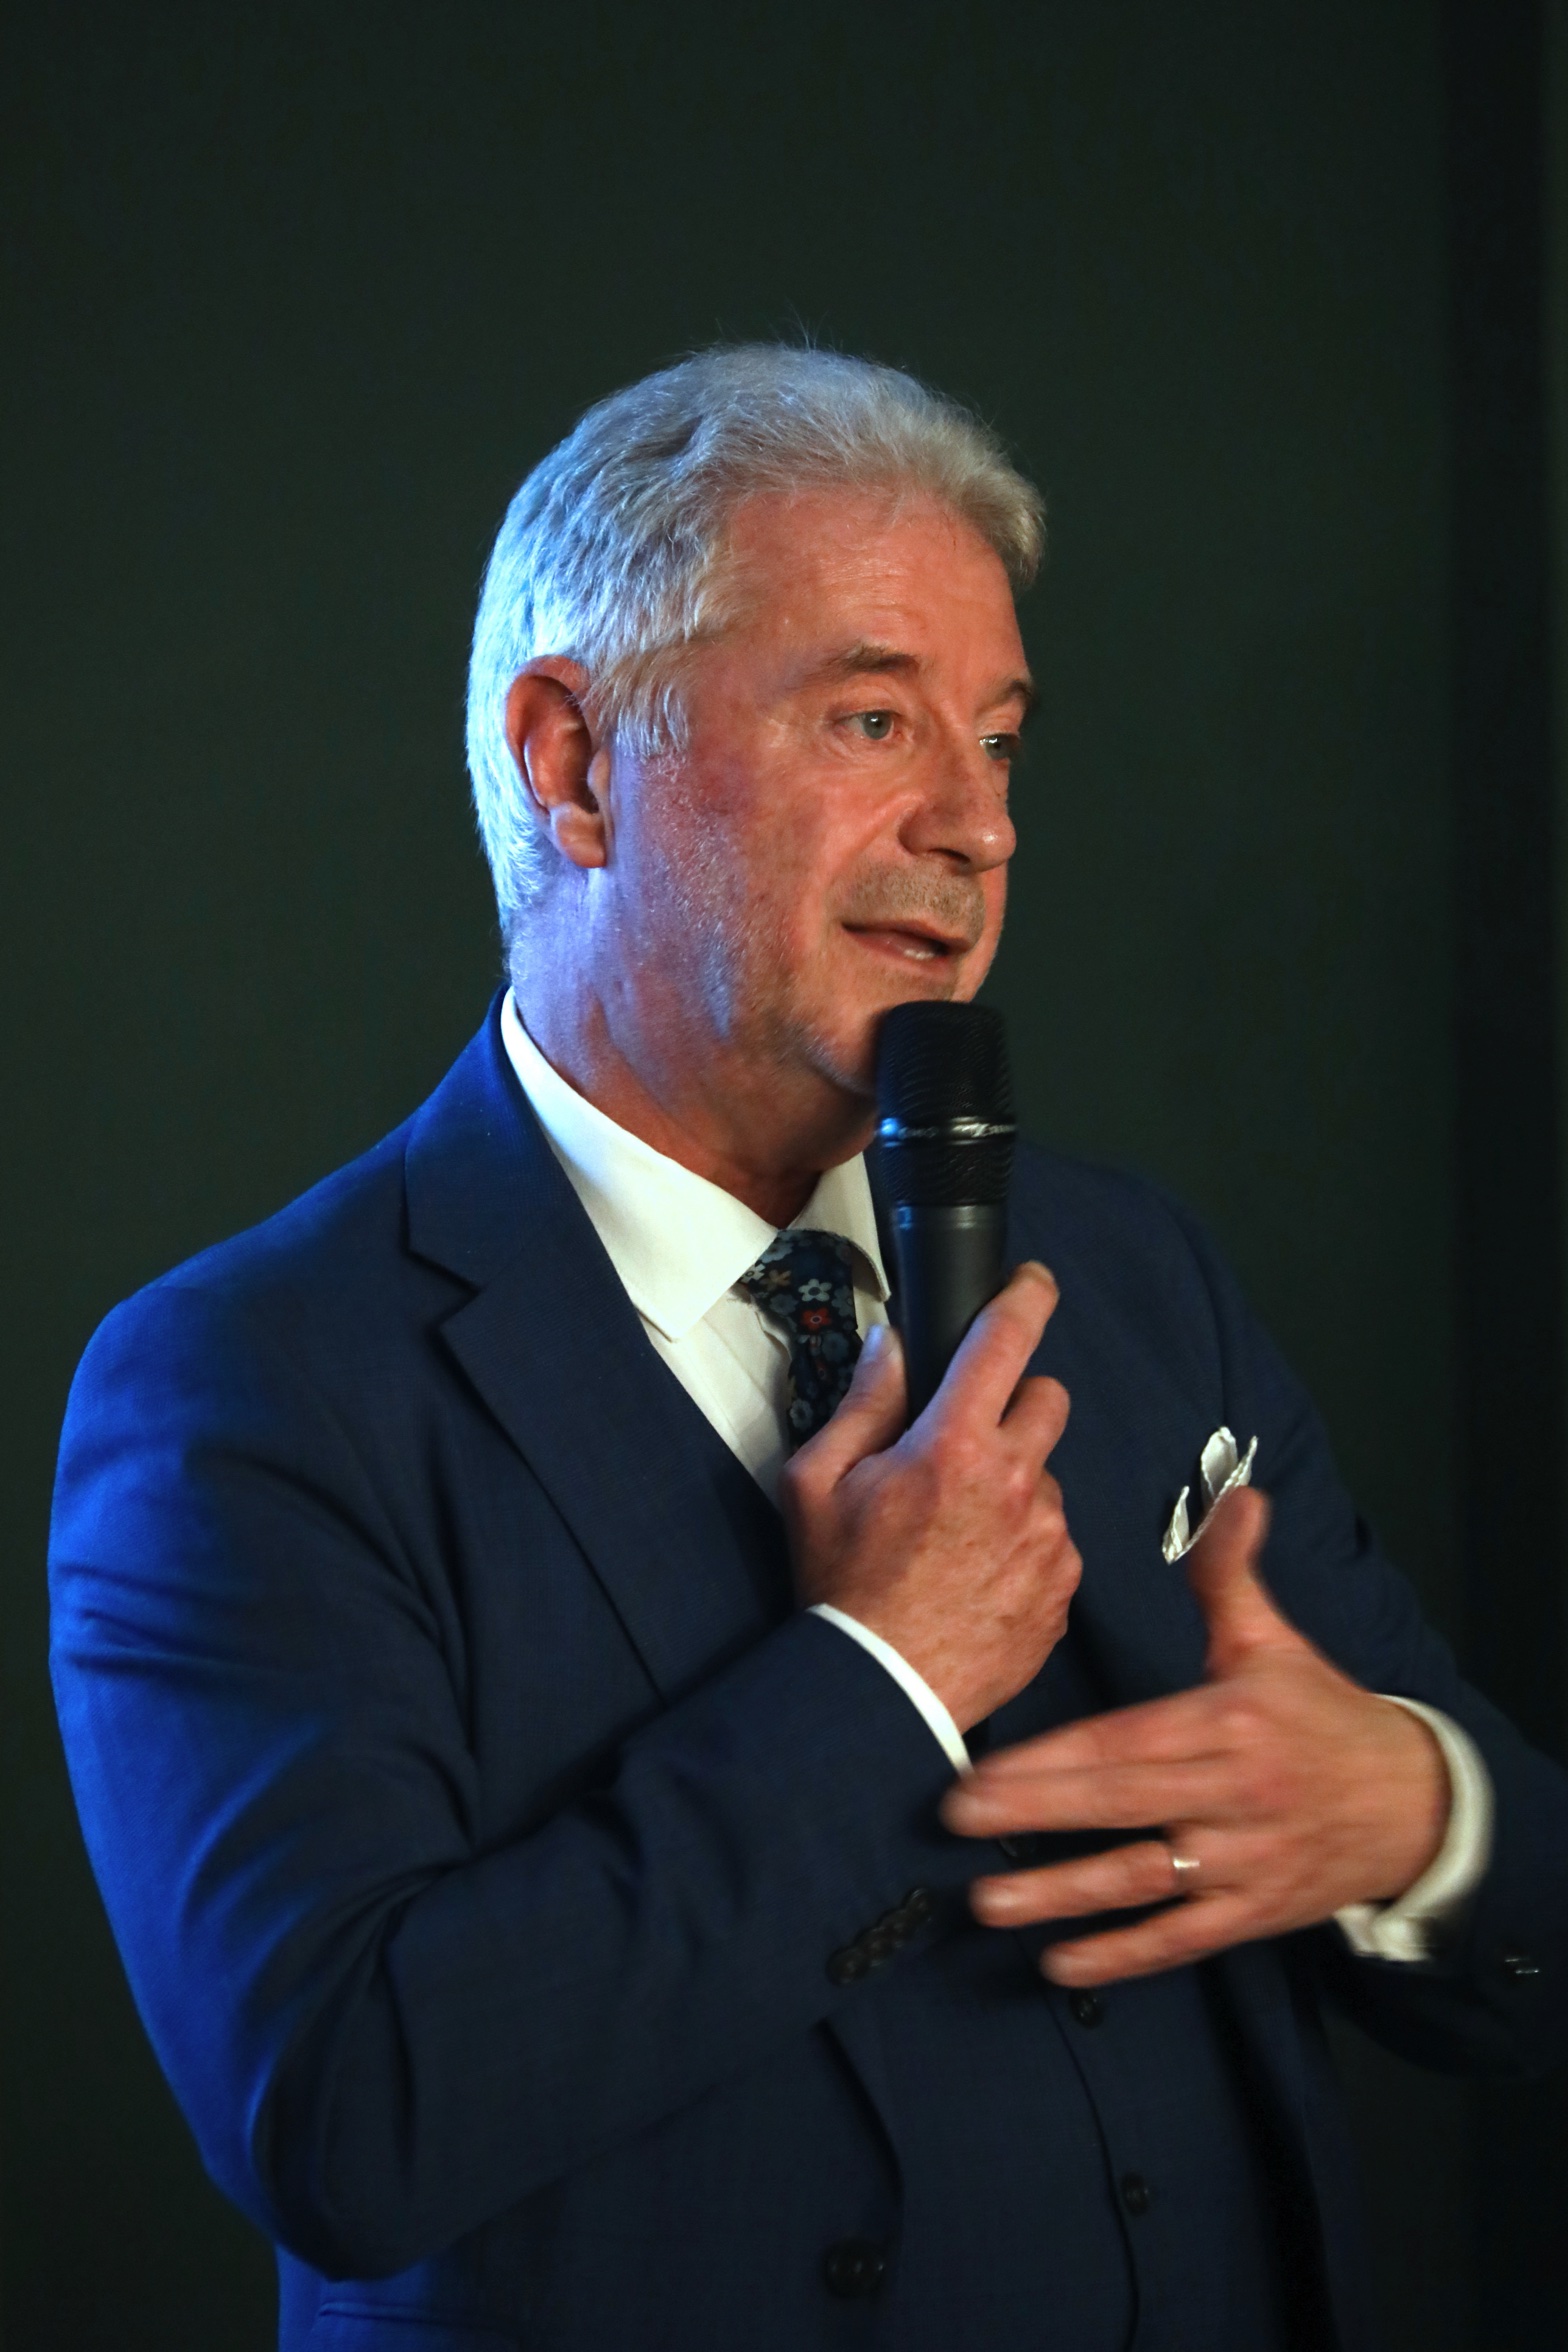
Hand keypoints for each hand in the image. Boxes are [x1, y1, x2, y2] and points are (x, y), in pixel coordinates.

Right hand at [782, 1263, 1080, 1731]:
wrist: (881, 1694)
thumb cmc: (841, 1589)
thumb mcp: (814, 1484)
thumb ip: (861, 1402)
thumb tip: (894, 1344)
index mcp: (952, 1445)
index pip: (1007, 1340)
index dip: (1025, 1295)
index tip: (1032, 1282)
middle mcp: (1014, 1483)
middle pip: (1048, 1400)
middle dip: (1013, 1406)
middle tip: (966, 1443)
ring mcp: (1048, 1538)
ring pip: (1049, 1475)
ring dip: (1015, 1484)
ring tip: (959, 1533)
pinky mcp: (1064, 1586)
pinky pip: (1057, 1538)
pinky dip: (1026, 1543)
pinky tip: (978, 1573)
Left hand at [939, 1485, 1449, 1983]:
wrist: (1411, 1804)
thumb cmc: (1322, 1716)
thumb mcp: (1274, 1641)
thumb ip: (1231, 1575)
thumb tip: (1234, 1497)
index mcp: (1227, 1722)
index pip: (1125, 1742)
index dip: (1051, 1759)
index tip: (981, 1767)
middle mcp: (1232, 1796)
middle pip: (1121, 1806)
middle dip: (1033, 1814)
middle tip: (954, 1820)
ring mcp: (1241, 1862)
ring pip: (1142, 1881)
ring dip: (1062, 1896)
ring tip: (989, 1904)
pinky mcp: (1251, 1914)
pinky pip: (1180, 1938)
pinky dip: (1122, 1955)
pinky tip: (1061, 1963)